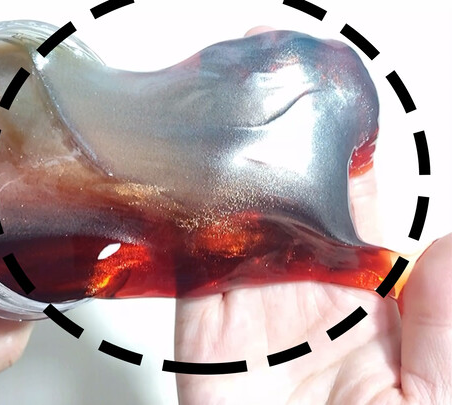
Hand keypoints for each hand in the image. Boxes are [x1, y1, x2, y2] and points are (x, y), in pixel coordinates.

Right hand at [173, 28, 450, 403]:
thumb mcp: (447, 395)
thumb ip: (450, 320)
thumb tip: (449, 242)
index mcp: (377, 319)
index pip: (357, 223)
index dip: (350, 168)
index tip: (340, 116)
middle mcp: (312, 313)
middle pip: (288, 214)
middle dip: (280, 156)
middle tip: (269, 92)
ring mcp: (255, 325)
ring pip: (234, 235)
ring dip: (225, 182)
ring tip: (221, 120)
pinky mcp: (205, 348)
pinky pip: (193, 281)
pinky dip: (185, 233)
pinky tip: (186, 185)